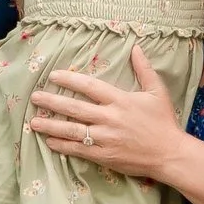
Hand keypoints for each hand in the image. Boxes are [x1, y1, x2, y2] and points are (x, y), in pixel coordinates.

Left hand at [29, 44, 186, 181]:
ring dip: (51, 125)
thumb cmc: (163, 121)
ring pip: (72, 130)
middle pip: (75, 108)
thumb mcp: (157, 92)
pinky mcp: (104, 156)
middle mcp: (109, 118)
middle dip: (52, 102)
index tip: (53, 76)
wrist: (169, 154)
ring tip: (34, 122)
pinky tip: (50, 142)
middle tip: (35, 97)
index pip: (89, 87)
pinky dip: (63, 146)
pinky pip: (79, 150)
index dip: (69, 80)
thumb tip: (136, 47)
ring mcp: (105, 138)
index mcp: (120, 100)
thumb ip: (144, 69)